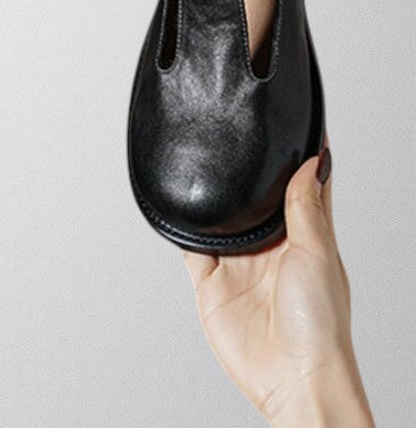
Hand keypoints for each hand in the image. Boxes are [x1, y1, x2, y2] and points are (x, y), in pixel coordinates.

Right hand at [184, 146, 374, 426]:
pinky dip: (184, 227)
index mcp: (303, 236)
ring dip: (214, 197)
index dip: (301, 156)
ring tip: (206, 167)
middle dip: (249, 172)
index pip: (303, 186)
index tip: (298, 124)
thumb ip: (307, 209)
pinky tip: (181, 207)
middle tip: (240, 138)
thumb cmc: (319, 326)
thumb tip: (313, 162)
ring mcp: (239, 262)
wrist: (291, 378)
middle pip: (255, 198)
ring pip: (220, 216)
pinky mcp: (211, 281)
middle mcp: (269, 245)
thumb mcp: (318, 255)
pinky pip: (191, 245)